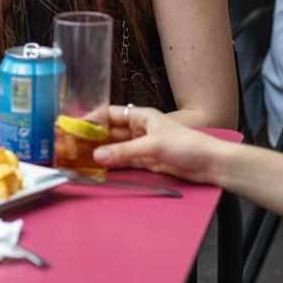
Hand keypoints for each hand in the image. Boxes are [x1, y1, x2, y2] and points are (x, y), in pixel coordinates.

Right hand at [87, 104, 223, 184]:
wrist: (210, 164)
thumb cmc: (187, 145)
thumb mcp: (153, 145)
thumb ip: (124, 151)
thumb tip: (97, 155)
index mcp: (141, 116)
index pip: (111, 114)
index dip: (93, 119)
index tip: (75, 127)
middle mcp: (139, 129)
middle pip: (110, 132)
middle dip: (93, 138)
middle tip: (73, 146)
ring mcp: (142, 146)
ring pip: (115, 147)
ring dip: (100, 152)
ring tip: (80, 158)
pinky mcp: (146, 161)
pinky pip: (123, 161)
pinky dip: (112, 164)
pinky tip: (98, 169)